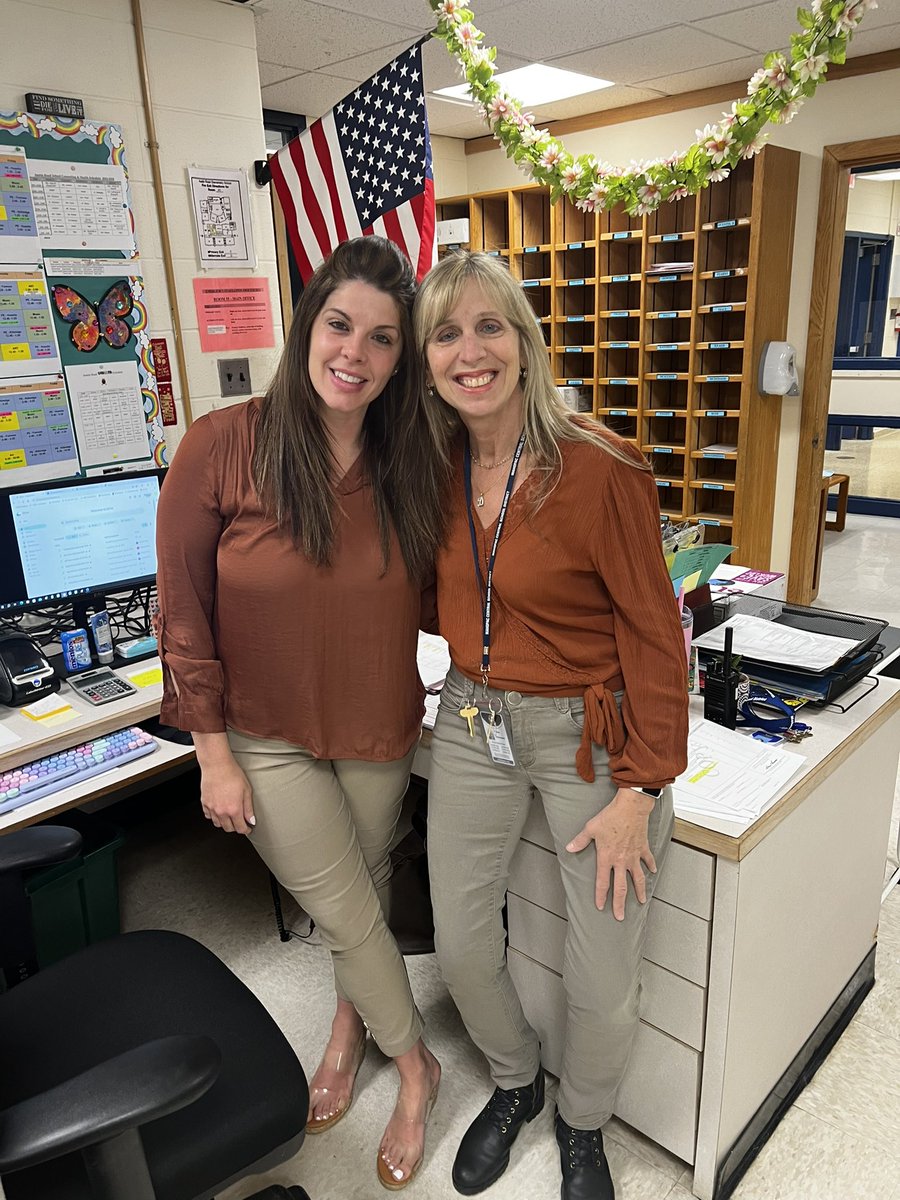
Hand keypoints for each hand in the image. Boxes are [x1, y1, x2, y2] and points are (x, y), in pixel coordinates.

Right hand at [193, 732, 255, 834]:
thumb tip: (251, 820)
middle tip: (240, 822)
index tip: (248, 828)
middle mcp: (222, 811)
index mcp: (234, 809)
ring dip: (225, 823)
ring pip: (218, 824)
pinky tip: (219, 811)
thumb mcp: (247, 791)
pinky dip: (214, 816)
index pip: (240, 828)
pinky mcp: (204, 803)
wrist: (217, 765)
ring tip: (230, 817)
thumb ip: (249, 808)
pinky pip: (209, 816)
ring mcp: (212, 808)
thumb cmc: (232, 774)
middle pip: (228, 828)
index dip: (246, 830)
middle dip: (236, 827)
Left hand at [566, 788, 656, 920]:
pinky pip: (648, 860)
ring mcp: (634, 856)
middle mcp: (621, 860)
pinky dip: (650, 866)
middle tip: (620, 916)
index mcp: (607, 857)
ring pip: (638, 878)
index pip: (603, 882)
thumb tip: (568, 848)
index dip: (601, 896)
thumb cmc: (610, 816)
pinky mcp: (643, 848)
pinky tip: (653, 872)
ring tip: (641, 901)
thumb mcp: (591, 828)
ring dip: (639, 891)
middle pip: (621, 887)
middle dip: (620, 904)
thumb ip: (580, 840)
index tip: (601, 907)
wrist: (631, 808)